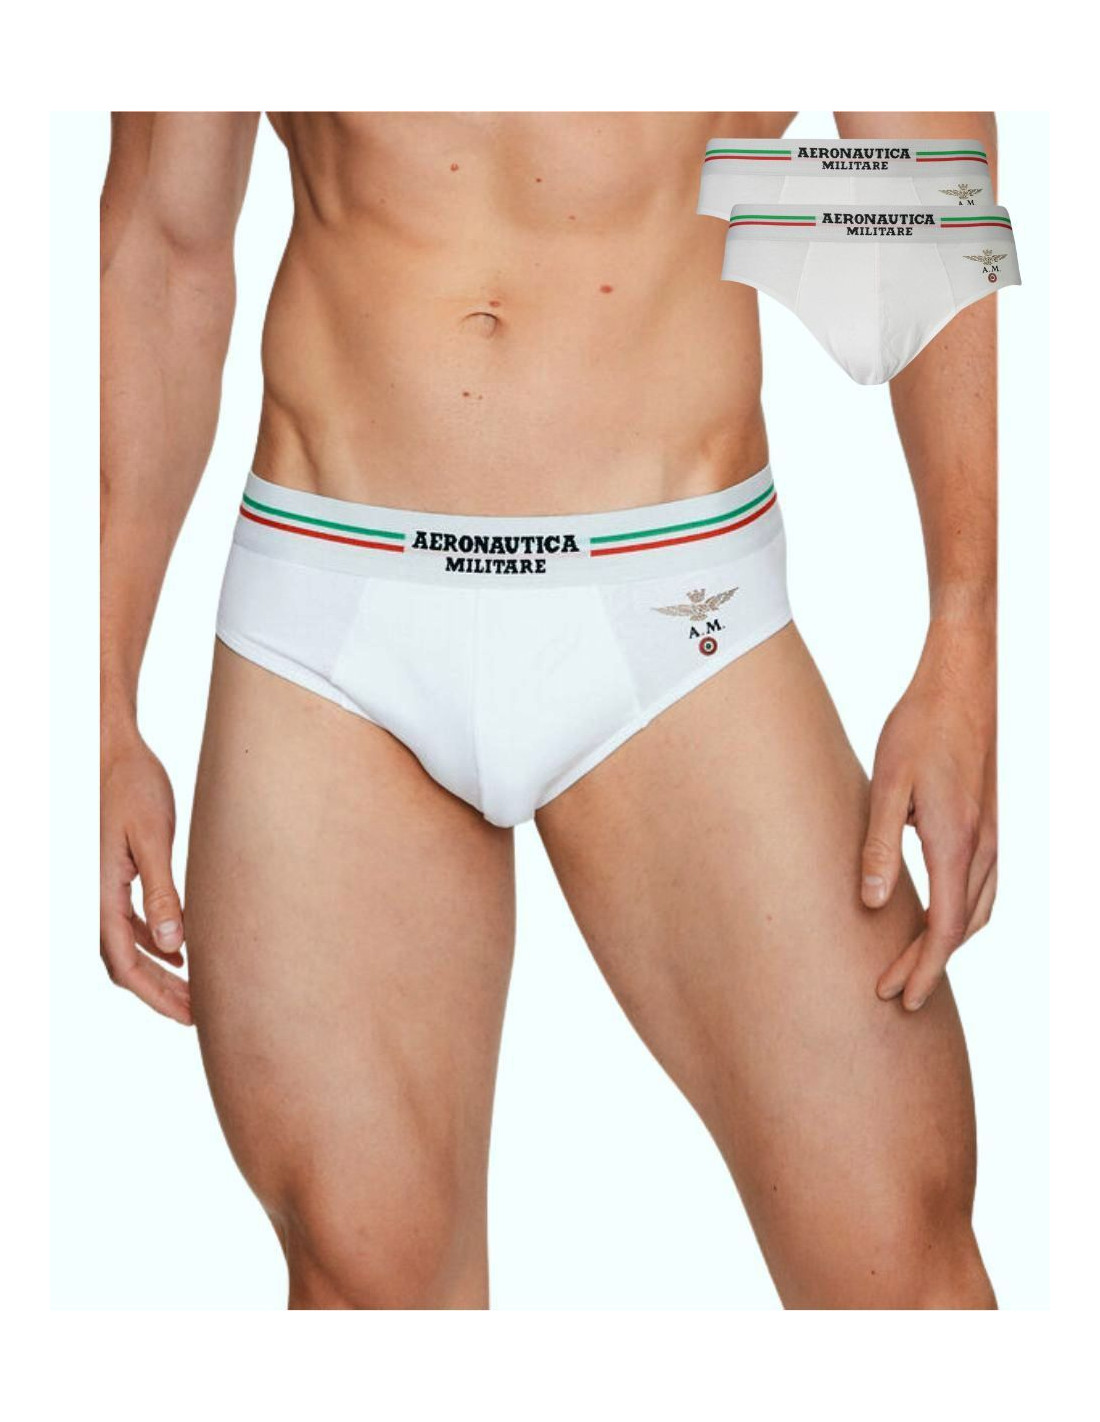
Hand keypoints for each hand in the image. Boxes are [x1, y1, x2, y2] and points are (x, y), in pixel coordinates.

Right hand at [100, 726, 191, 1023]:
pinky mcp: (114, 872)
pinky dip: (152, 940)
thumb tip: (172, 943)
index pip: (123, 962)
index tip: (189, 1015)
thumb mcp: (153, 837)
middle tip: (199, 1014)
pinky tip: (179, 947)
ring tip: (194, 989)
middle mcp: (96, 893)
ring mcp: (102, 884)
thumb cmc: (134, 785)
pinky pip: (127, 921)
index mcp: (102, 891)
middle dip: (159, 992)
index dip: (156, 995)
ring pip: (125, 944)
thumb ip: (161, 890)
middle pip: (123, 961)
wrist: (113, 750)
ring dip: (157, 968)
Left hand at [861, 621, 996, 1010]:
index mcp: (956, 842)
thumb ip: (878, 846)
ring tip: (910, 966)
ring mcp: (992, 836)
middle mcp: (983, 847)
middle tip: (890, 994)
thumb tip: (875, 905)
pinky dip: (962, 916)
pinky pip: (981, 888)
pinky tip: (936, 916)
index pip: (944, 929)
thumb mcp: (886, 784)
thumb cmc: (919, 725)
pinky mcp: (988, 823)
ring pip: (977, 911)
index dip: (921, 969)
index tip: (896, 997)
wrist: (963, 681)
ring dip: (946, 944)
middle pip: (961, 929)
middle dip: (928, 966)